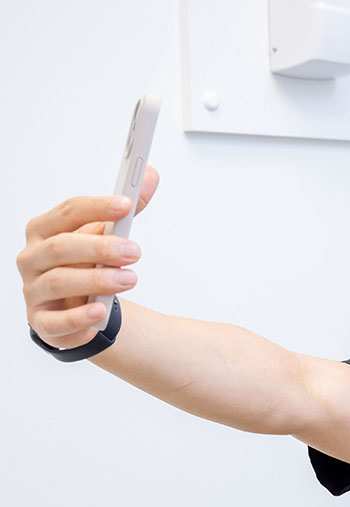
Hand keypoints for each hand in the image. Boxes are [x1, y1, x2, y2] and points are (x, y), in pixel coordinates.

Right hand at [17, 166, 158, 349]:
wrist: (74, 308)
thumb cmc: (84, 266)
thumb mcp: (104, 237)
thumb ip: (126, 210)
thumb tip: (150, 175)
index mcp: (45, 231)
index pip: (68, 213)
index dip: (97, 207)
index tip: (126, 204)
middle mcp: (33, 258)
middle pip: (61, 247)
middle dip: (100, 247)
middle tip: (135, 250)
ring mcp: (34, 291)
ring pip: (60, 282)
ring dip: (96, 280)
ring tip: (129, 279)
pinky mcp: (43, 322)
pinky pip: (57, 322)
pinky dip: (79, 317)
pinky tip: (100, 313)